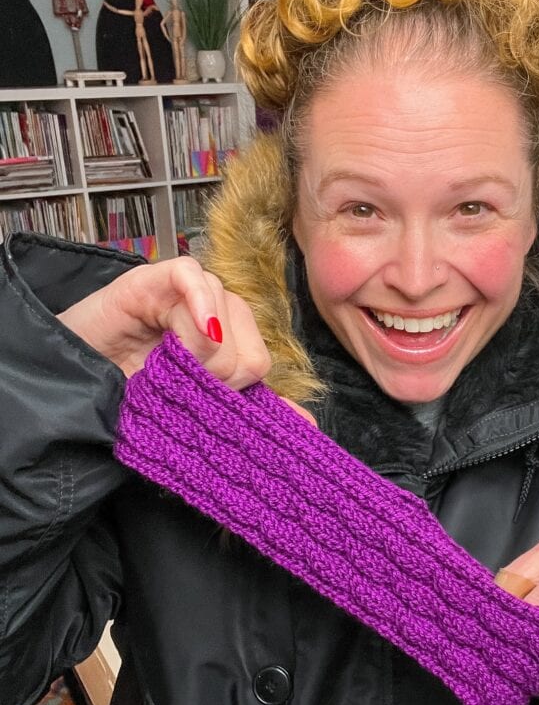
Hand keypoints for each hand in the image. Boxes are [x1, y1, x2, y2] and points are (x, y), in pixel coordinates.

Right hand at [57, 257, 315, 423]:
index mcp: (224, 347)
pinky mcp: (153, 278)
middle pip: (249, 341)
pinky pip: (194, 278)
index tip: (204, 401)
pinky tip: (188, 327)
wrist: (66, 391)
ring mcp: (184, 296)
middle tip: (176, 383)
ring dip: (195, 350)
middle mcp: (211, 317)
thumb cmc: (123, 400)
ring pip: (227, 312)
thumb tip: (305, 426)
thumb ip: (245, 411)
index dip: (236, 386)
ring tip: (157, 363)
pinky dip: (197, 303)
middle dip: (218, 373)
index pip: (259, 360)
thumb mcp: (193, 413)